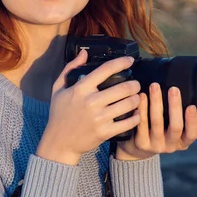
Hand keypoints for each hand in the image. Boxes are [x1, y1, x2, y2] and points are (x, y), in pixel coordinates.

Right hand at [37, 50, 141, 164]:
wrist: (59, 143)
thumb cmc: (59, 114)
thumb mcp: (58, 89)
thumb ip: (70, 68)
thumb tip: (84, 53)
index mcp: (80, 89)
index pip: (105, 70)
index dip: (121, 62)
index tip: (130, 60)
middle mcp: (91, 102)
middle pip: (123, 87)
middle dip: (135, 84)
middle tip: (136, 84)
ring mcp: (99, 118)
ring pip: (128, 104)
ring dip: (137, 99)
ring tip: (137, 97)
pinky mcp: (105, 132)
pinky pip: (128, 123)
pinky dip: (136, 117)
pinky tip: (136, 113)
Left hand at [116, 82, 196, 160]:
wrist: (137, 149)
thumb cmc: (159, 130)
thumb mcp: (171, 128)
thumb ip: (176, 115)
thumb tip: (179, 88)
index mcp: (182, 142)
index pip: (192, 134)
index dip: (192, 121)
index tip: (192, 106)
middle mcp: (170, 146)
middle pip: (175, 127)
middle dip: (175, 106)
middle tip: (174, 89)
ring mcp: (155, 145)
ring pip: (157, 122)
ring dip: (157, 102)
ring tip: (155, 86)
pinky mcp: (141, 143)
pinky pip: (142, 123)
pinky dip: (142, 108)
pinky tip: (142, 96)